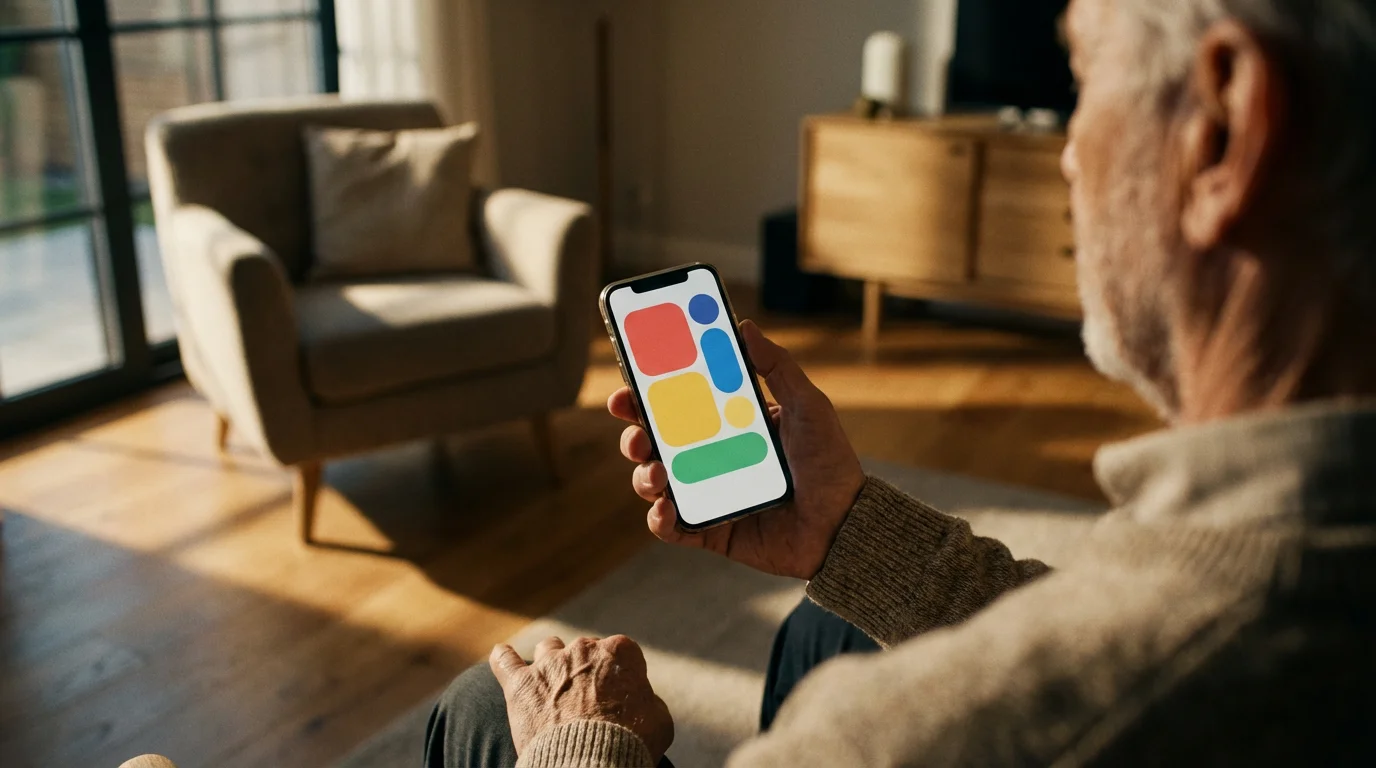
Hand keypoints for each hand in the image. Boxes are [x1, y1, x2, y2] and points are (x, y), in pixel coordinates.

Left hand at [490, 635, 673, 761]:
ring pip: (548, 649)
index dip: (621, 676)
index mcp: (619, 651)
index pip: (621, 654)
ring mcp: (549, 664)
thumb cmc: (630, 742)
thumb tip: (639, 699)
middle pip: (585, 650)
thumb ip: (648, 700)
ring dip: (551, 663)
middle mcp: (583, 649)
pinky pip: (503, 660)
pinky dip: (504, 659)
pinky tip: (503, 658)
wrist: (589, 763)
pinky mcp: (520, 684)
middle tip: (588, 700)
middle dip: (587, 670)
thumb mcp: (660, 721)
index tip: (620, 696)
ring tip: (552, 685)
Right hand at [609, 319, 865, 579]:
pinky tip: (666, 508)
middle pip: (656, 443)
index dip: (647, 394)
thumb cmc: (829, 462)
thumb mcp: (807, 406)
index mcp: (728, 426)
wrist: (845, 525)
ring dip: (643, 476)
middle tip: (636, 432)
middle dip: (634, 435)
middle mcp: (711, 460)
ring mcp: (708, 496)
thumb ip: (777, 366)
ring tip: (658, 474)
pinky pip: (672, 527)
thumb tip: (743, 325)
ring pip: (655, 483)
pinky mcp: (711, 532)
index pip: (677, 405)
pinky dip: (659, 519)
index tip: (631, 382)